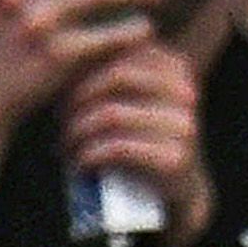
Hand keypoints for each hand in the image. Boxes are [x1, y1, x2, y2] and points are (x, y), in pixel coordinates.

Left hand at [57, 36, 215, 244]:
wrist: (175, 194)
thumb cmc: (140, 144)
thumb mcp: (131, 103)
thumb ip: (111, 78)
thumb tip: (66, 56)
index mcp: (175, 69)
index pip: (122, 52)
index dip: (86, 71)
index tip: (67, 96)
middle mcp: (185, 92)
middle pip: (116, 77)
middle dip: (80, 99)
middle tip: (62, 122)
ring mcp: (182, 125)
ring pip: (111, 113)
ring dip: (78, 132)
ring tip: (67, 147)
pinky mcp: (173, 159)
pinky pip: (116, 148)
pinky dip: (88, 156)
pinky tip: (79, 165)